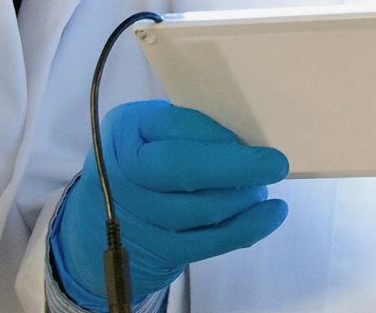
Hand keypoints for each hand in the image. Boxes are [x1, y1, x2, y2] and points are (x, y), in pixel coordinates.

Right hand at [51, 101, 289, 306]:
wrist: (100, 223)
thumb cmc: (143, 162)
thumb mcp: (150, 133)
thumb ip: (187, 128)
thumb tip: (250, 133)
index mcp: (124, 130)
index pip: (174, 126)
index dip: (217, 134)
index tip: (254, 137)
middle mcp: (122, 172)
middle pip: (180, 168)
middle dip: (234, 167)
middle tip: (276, 165)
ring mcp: (135, 215)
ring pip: (200, 208)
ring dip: (243, 198)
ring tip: (262, 188)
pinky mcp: (155, 249)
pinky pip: (207, 242)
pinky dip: (245, 228)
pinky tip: (269, 215)